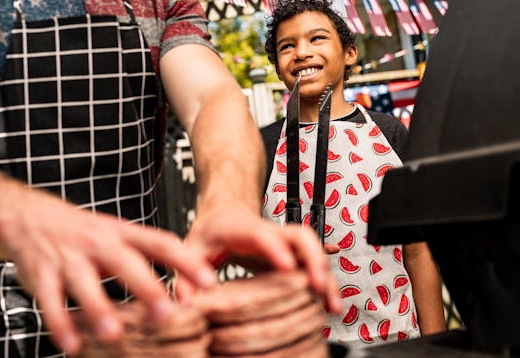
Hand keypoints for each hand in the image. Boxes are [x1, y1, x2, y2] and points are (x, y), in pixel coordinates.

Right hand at [3, 194, 216, 354]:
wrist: (30, 217)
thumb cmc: (84, 233)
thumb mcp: (118, 233)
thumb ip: (148, 255)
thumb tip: (190, 282)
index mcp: (122, 233)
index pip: (160, 242)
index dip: (186, 260)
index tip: (210, 281)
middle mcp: (98, 243)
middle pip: (125, 262)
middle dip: (146, 287)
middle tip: (167, 313)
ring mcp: (69, 258)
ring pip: (84, 283)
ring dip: (99, 308)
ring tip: (114, 334)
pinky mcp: (42, 275)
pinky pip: (50, 300)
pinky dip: (60, 323)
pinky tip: (72, 344)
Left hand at [176, 205, 341, 313]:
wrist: (223, 213)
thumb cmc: (211, 231)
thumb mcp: (192, 247)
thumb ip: (187, 271)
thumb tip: (186, 301)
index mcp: (242, 228)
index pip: (261, 233)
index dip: (275, 248)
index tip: (286, 266)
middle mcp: (269, 232)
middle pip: (300, 235)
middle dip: (314, 258)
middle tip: (319, 285)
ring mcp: (283, 242)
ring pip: (313, 250)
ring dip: (326, 275)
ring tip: (332, 305)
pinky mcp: (291, 254)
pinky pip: (313, 263)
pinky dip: (326, 280)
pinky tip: (333, 299)